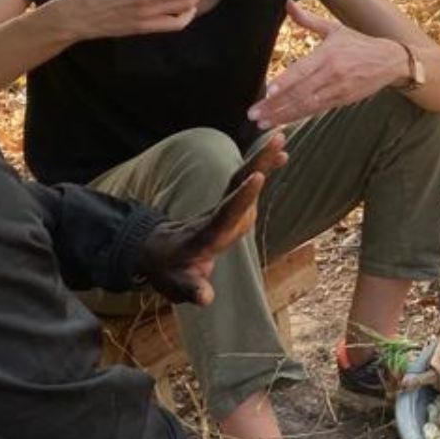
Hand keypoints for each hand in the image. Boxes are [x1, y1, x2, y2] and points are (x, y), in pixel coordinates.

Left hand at [136, 131, 286, 303]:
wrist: (157, 251)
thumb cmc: (169, 270)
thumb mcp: (177, 285)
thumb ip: (193, 289)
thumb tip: (207, 298)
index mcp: (205, 235)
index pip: (225, 215)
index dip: (242, 198)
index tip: (257, 177)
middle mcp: (215, 216)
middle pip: (235, 186)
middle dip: (256, 164)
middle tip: (276, 141)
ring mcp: (222, 209)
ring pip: (242, 180)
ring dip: (261, 159)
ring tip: (282, 139)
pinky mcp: (230, 207)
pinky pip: (248, 185)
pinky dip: (264, 168)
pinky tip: (282, 156)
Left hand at [248, 0, 409, 126]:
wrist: (390, 61)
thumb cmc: (359, 43)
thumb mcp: (334, 28)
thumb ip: (307, 19)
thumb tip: (288, 3)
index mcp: (328, 54)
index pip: (303, 69)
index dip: (285, 81)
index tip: (268, 91)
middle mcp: (332, 73)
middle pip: (300, 92)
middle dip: (275, 105)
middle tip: (254, 114)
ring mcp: (337, 89)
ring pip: (306, 105)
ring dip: (283, 116)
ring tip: (263, 122)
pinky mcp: (342, 100)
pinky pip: (316, 110)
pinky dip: (299, 117)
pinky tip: (283, 122)